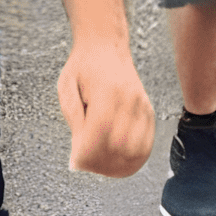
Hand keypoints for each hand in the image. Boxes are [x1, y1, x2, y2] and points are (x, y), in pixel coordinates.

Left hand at [56, 35, 154, 178]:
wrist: (105, 48)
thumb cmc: (82, 68)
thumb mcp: (66, 88)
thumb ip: (73, 119)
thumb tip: (79, 152)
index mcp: (107, 92)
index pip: (99, 134)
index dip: (86, 154)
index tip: (74, 162)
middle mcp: (130, 101)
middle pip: (118, 147)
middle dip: (99, 163)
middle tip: (84, 164)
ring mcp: (143, 108)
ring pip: (135, 151)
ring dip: (116, 166)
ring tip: (98, 166)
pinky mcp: (149, 114)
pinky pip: (146, 146)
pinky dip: (132, 160)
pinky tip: (116, 162)